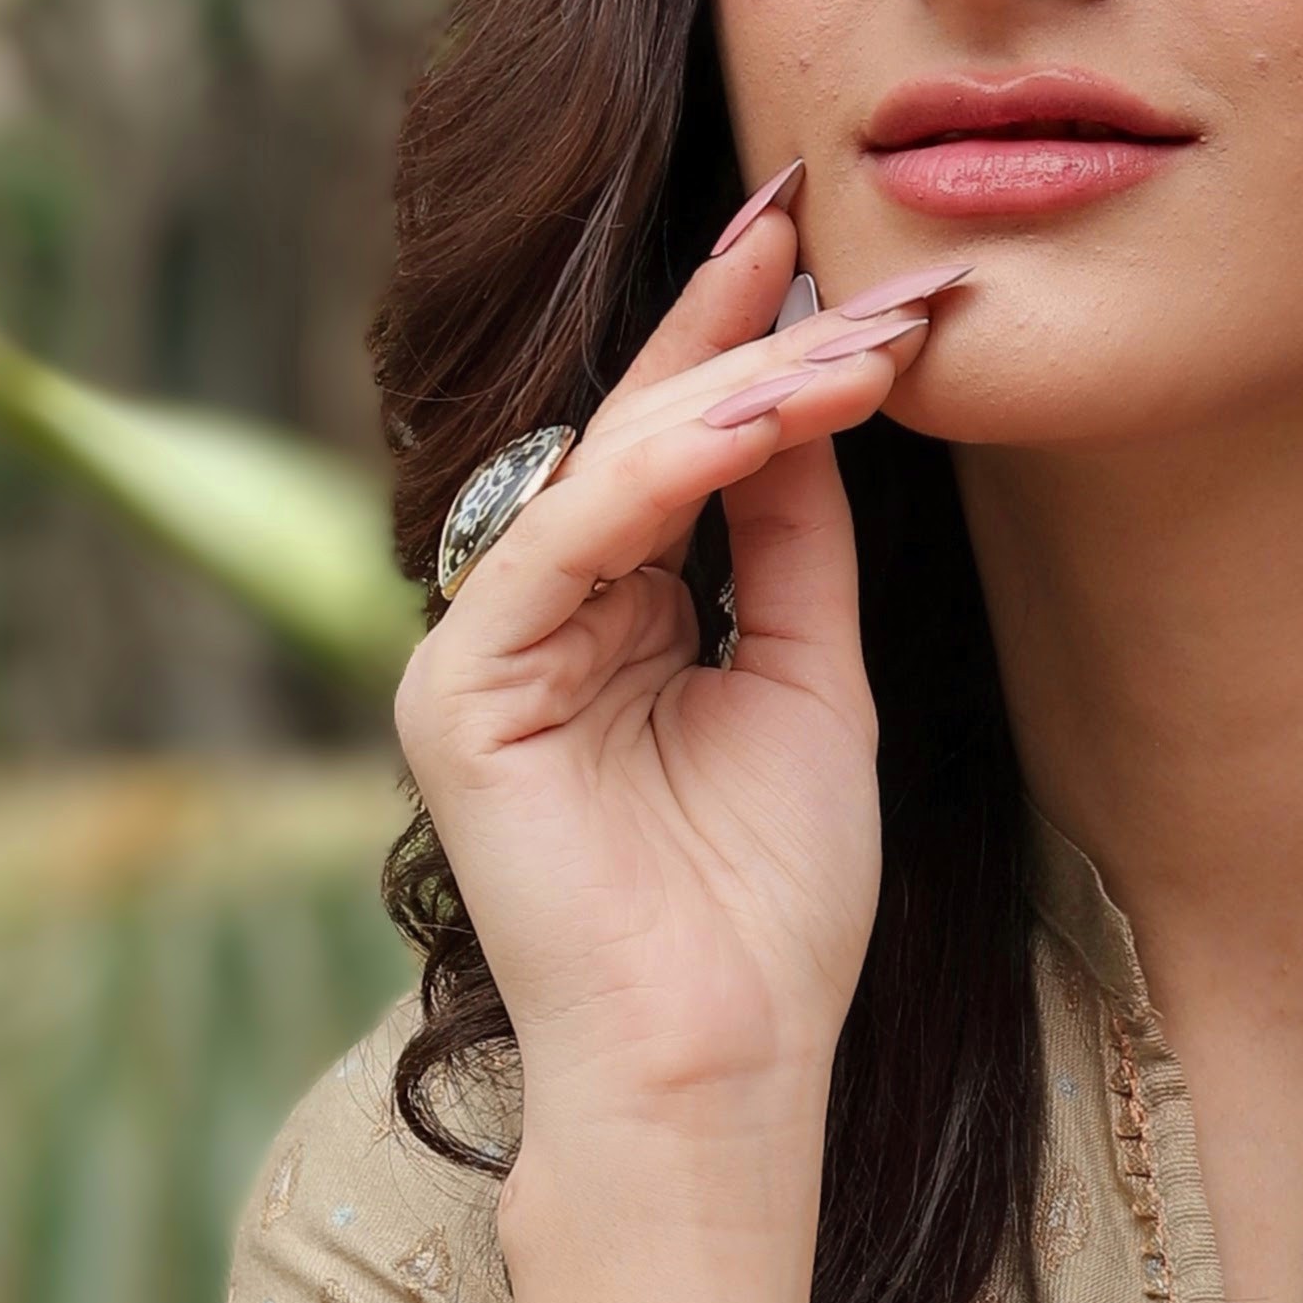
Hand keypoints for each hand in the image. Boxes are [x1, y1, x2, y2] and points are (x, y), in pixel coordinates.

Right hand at [394, 190, 964, 1208]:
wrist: (724, 1066)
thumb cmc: (772, 905)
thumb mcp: (811, 677)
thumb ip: (795, 539)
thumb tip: (811, 388)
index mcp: (611, 617)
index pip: (676, 444)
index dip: (744, 336)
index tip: (825, 237)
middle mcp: (534, 620)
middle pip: (632, 433)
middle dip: (737, 329)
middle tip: (829, 235)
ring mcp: (482, 653)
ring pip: (602, 472)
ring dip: (731, 395)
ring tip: (845, 345)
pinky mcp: (456, 696)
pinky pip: (562, 547)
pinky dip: (663, 479)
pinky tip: (754, 427)